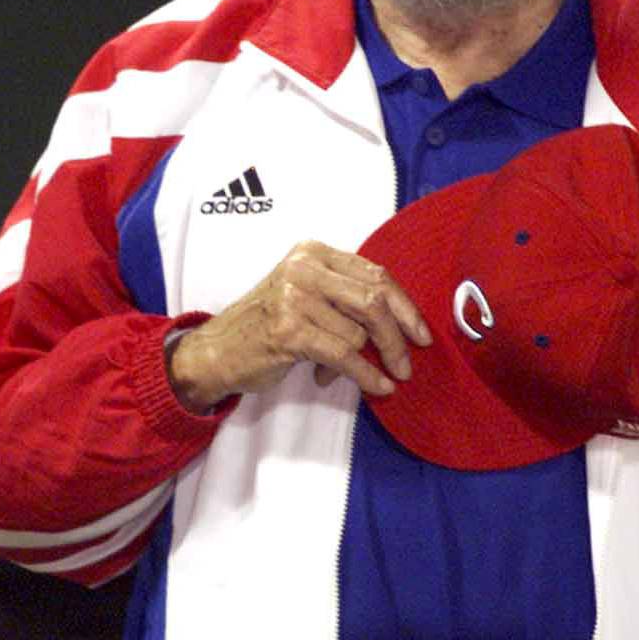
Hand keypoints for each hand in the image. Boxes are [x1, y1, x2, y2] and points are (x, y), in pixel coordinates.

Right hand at [168, 240, 431, 409]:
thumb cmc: (266, 325)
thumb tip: (402, 324)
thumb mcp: (305, 294)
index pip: (375, 274)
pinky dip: (366, 375)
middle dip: (398, 337)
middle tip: (408, 363)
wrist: (217, 350)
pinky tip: (377, 386)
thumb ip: (345, 296)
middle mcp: (303, 268)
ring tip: (353, 372)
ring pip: (358, 332)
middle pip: (374, 301)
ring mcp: (294, 297)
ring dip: (365, 361)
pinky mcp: (289, 330)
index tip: (421, 335)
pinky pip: (344, 354)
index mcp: (312, 253)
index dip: (406, 307)